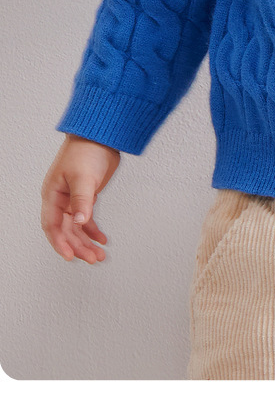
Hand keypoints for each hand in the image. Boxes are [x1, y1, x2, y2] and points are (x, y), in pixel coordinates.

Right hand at [41, 134, 120, 263]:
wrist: (101, 135)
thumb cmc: (86, 149)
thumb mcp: (83, 177)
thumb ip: (82, 200)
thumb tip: (81, 221)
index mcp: (52, 194)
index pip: (52, 225)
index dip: (60, 243)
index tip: (70, 256)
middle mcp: (60, 199)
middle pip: (66, 231)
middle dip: (78, 246)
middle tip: (92, 258)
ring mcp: (73, 199)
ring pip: (77, 228)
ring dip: (87, 242)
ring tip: (99, 255)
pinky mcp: (86, 197)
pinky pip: (87, 219)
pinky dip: (94, 231)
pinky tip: (102, 239)